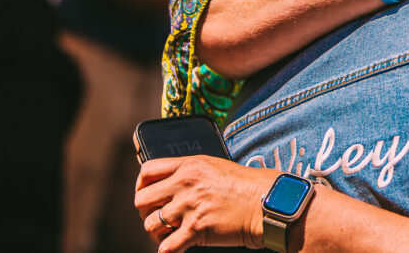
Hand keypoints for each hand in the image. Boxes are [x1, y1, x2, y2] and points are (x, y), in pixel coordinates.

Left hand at [135, 154, 277, 252]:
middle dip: (145, 212)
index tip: (146, 194)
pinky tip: (177, 247)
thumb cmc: (248, 186)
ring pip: (150, 224)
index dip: (140, 185)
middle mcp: (186, 183)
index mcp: (191, 165)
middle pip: (141, 200)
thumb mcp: (217, 168)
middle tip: (158, 218)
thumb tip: (170, 187)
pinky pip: (166, 246)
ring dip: (157, 233)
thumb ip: (192, 173)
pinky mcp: (196, 229)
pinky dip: (169, 250)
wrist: (268, 203)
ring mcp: (190, 206)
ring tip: (170, 234)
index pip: (147, 171)